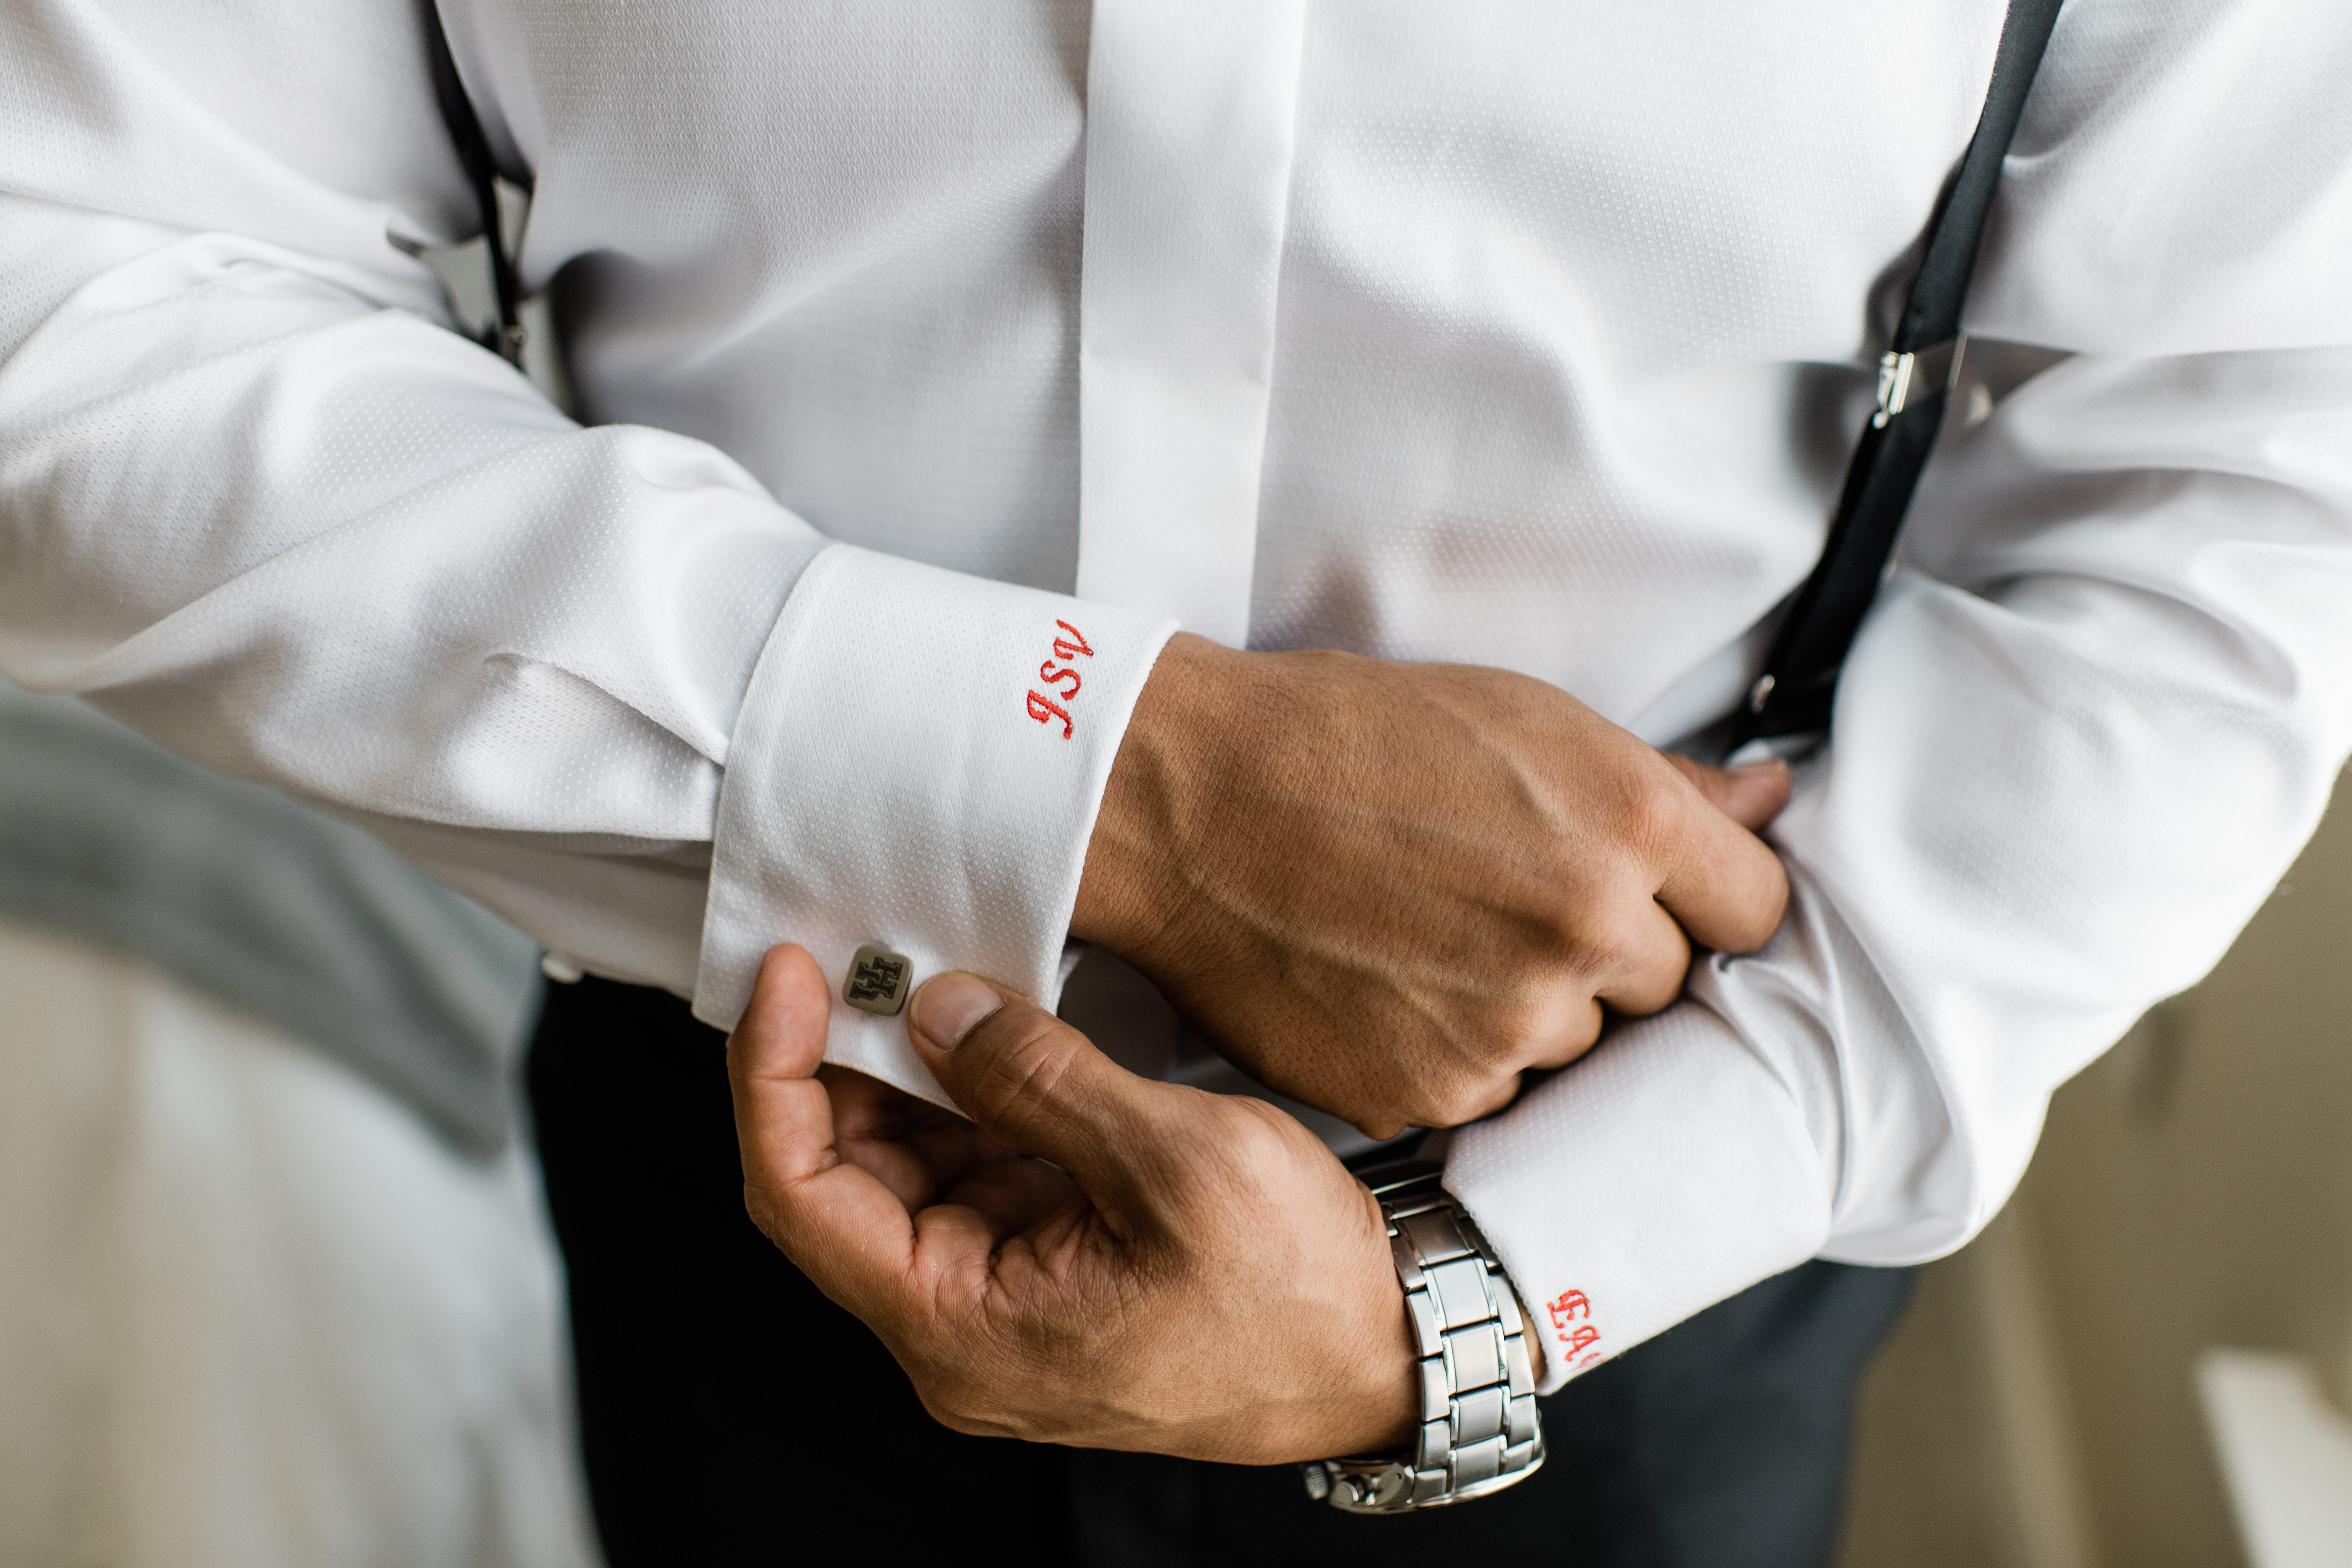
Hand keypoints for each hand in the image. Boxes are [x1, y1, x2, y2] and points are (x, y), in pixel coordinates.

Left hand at [727, 943, 1432, 1462]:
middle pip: (841, 1183)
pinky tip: (991, 1031)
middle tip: (860, 953)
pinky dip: (970, 1100)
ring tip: (930, 977)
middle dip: (841, 1062)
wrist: (1388, 1350)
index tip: (789, 975)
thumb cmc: (1296, 1291)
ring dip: (910, 1074)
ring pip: (906, 1173)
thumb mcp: (1174, 1163)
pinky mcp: (1046, 1271)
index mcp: (961, 1333)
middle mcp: (958, 1333)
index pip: (801, 1199)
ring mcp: (1001, 1303)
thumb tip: (936, 1010)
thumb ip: (1040, 1079)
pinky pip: (972, 1177)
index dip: (772, 1078)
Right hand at [1072, 634, 1790, 1137]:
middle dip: (1606, 954)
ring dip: (1529, 1009)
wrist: (1190, 804)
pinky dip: (1453, 1053)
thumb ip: (1663, 783)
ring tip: (1433, 940)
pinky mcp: (1435, 1092)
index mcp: (1630, 823)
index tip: (1660, 896)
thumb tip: (1772, 801)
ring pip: (1576, 1046)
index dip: (1708, 902)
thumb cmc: (1347, 738)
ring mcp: (1513, 1024)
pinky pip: (1490, 1092)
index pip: (1756, 909)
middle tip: (1505, 904)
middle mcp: (1589, 931)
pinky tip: (1390, 987)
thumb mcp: (1521, 718)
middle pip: (1665, 986)